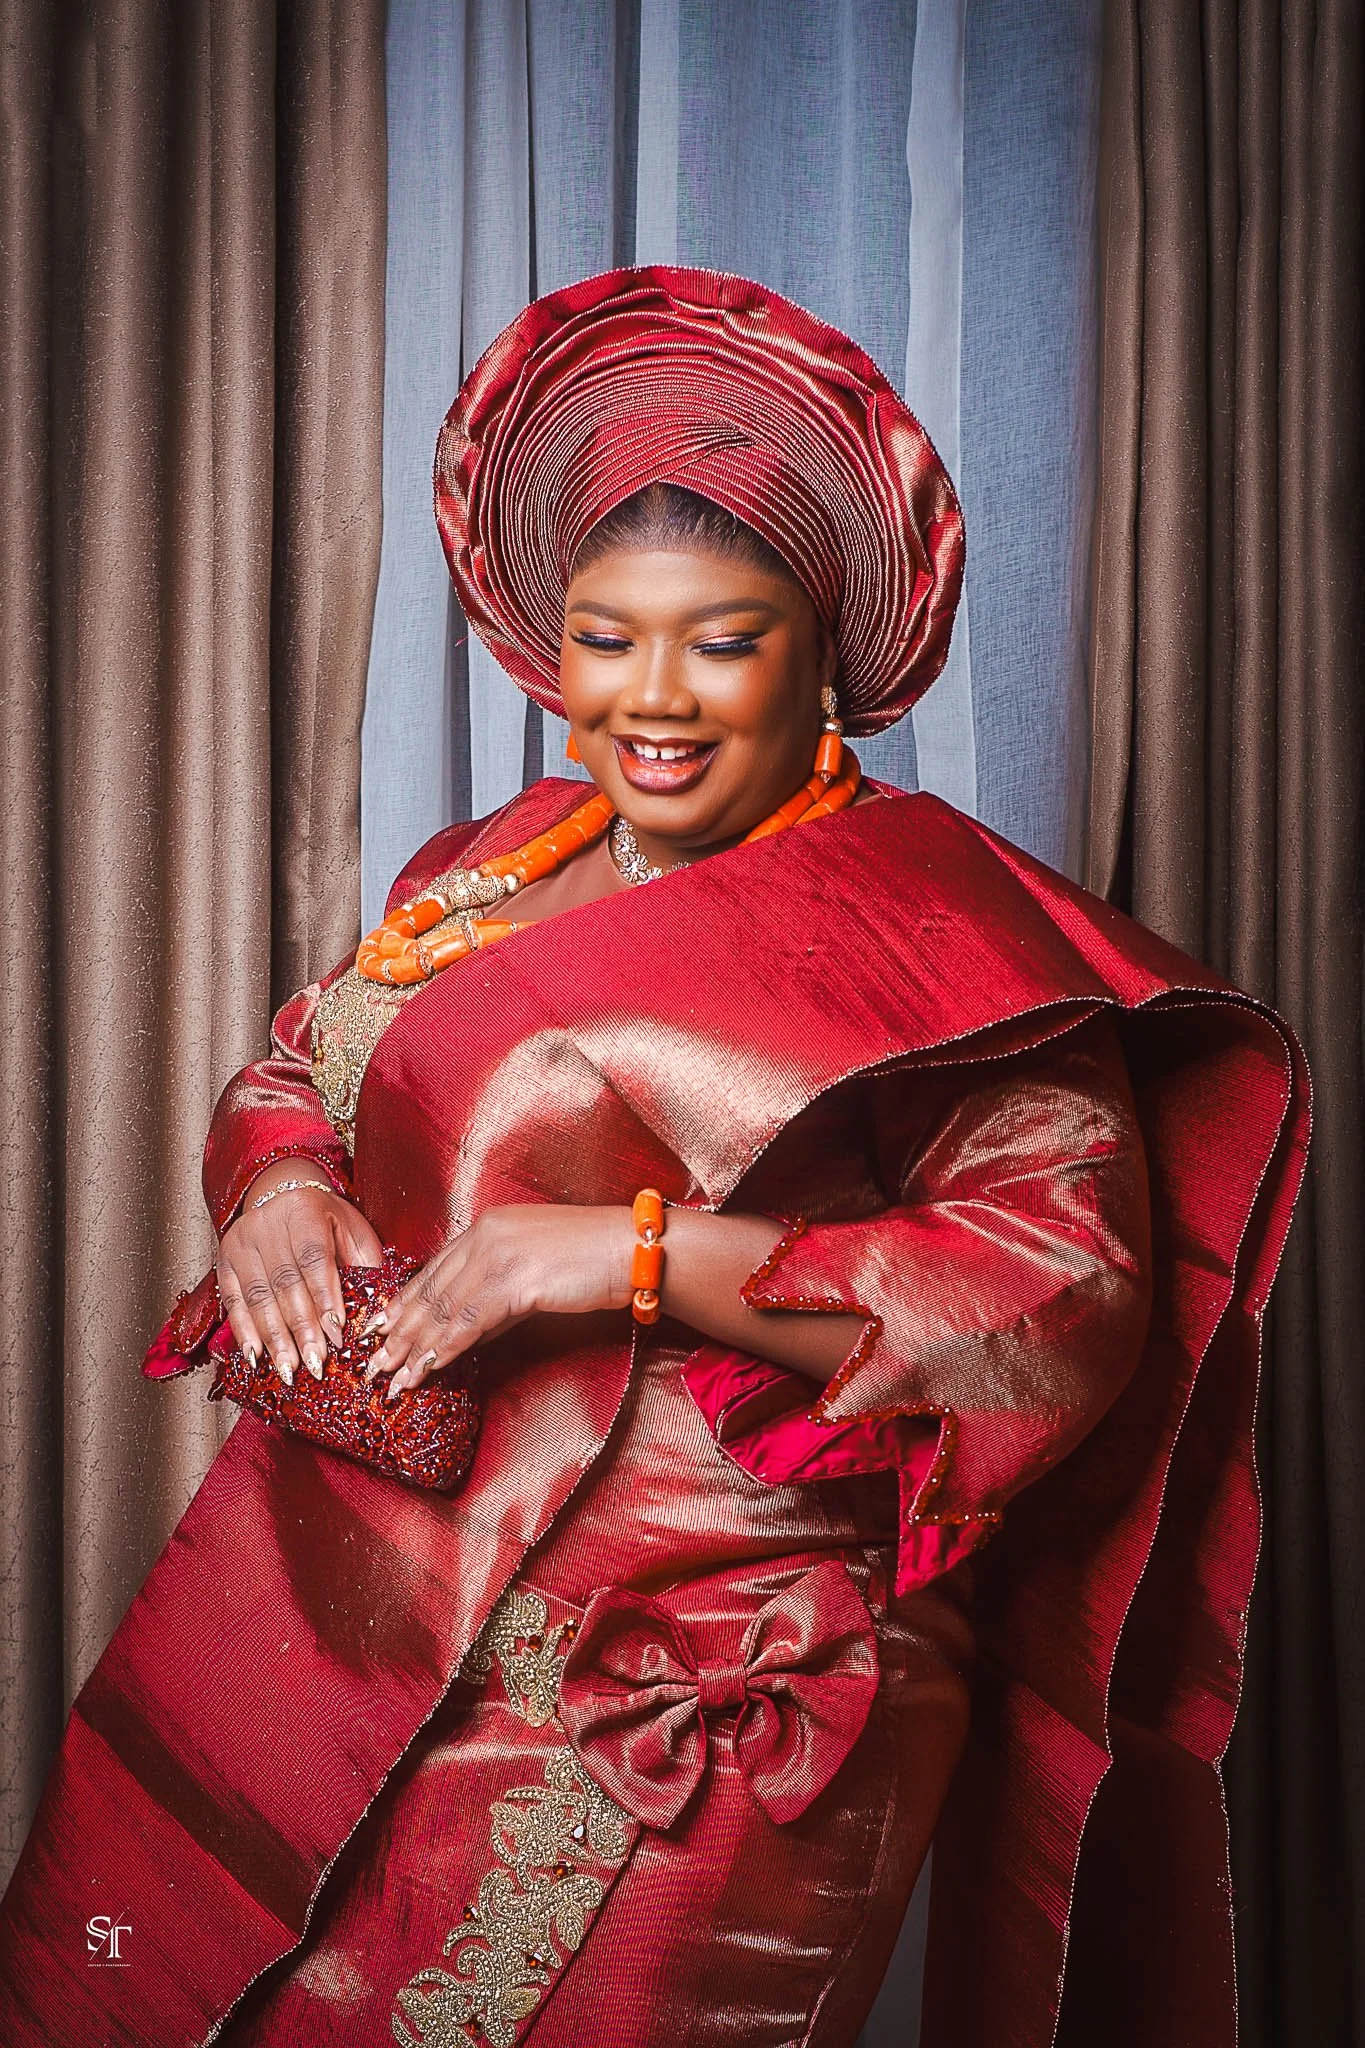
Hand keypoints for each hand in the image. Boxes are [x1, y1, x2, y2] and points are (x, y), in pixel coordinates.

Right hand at [216, 1159, 383, 1386]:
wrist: (284, 1196)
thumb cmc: (326, 1221)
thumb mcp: (352, 1232)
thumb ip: (364, 1266)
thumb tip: (375, 1314)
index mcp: (303, 1210)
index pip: (314, 1259)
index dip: (325, 1299)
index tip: (336, 1335)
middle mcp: (267, 1224)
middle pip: (285, 1283)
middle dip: (301, 1328)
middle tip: (315, 1363)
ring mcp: (241, 1242)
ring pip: (257, 1296)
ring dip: (274, 1338)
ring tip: (289, 1368)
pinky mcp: (225, 1262)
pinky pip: (233, 1301)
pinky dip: (245, 1332)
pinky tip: (256, 1357)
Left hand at [363, 1205, 634, 1400]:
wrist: (632, 1249)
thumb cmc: (592, 1260)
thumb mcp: (534, 1271)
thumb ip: (497, 1296)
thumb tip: (467, 1333)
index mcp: (487, 1227)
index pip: (432, 1271)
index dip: (403, 1304)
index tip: (378, 1330)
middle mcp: (485, 1236)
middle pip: (430, 1291)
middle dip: (397, 1332)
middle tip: (370, 1364)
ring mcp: (499, 1256)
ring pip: (443, 1309)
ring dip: (413, 1348)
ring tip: (392, 1378)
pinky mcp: (516, 1280)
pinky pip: (469, 1322)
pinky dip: (444, 1349)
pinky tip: (427, 1369)